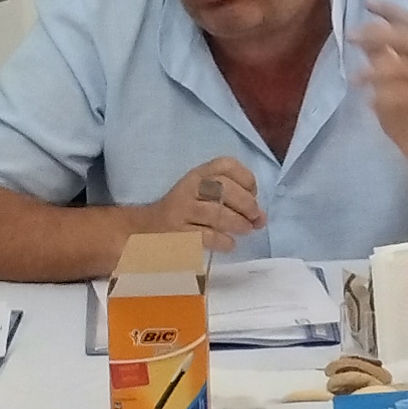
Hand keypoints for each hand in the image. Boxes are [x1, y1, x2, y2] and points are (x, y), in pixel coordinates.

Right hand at [143, 157, 265, 250]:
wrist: (146, 230)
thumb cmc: (184, 212)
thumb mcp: (203, 195)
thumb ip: (233, 201)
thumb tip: (261, 218)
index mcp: (198, 174)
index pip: (226, 165)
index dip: (246, 178)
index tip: (253, 193)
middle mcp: (189, 188)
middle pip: (224, 188)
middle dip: (247, 204)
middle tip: (255, 219)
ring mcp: (182, 210)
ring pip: (217, 213)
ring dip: (238, 223)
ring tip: (244, 230)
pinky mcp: (178, 234)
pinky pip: (207, 236)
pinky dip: (224, 240)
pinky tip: (228, 243)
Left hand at [349, 1, 407, 168]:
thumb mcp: (391, 80)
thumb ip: (381, 57)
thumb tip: (363, 34)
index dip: (390, 11)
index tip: (367, 1)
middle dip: (379, 33)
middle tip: (350, 36)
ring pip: (406, 67)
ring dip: (376, 70)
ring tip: (353, 79)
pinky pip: (405, 97)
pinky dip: (385, 96)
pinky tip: (368, 101)